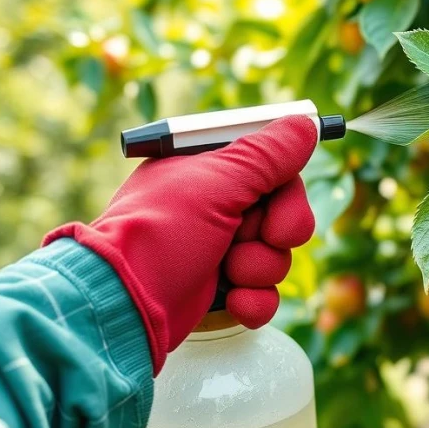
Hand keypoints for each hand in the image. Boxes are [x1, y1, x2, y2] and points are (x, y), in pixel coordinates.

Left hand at [44, 115, 316, 372]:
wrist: (123, 302)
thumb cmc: (161, 232)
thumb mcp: (217, 183)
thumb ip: (268, 154)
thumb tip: (305, 125)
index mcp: (208, 170)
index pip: (271, 168)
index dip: (285, 187)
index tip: (281, 199)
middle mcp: (214, 206)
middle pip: (281, 213)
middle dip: (277, 232)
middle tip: (263, 237)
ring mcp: (217, 249)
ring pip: (276, 256)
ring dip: (260, 267)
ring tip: (229, 271)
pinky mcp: (219, 290)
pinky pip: (264, 294)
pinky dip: (254, 301)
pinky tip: (234, 302)